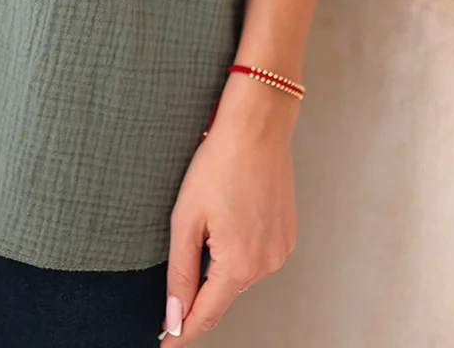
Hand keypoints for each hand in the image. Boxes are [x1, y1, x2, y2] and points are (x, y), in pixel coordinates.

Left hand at [158, 76, 297, 341]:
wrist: (258, 127)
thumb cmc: (218, 164)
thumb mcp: (186, 218)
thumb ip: (179, 272)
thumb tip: (174, 315)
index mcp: (239, 265)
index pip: (206, 315)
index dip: (183, 331)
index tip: (166, 343)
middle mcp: (266, 265)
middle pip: (223, 294)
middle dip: (199, 291)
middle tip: (175, 274)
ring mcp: (281, 250)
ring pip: (239, 274)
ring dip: (220, 264)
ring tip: (207, 222)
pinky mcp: (287, 235)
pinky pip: (256, 255)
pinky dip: (238, 248)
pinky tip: (228, 218)